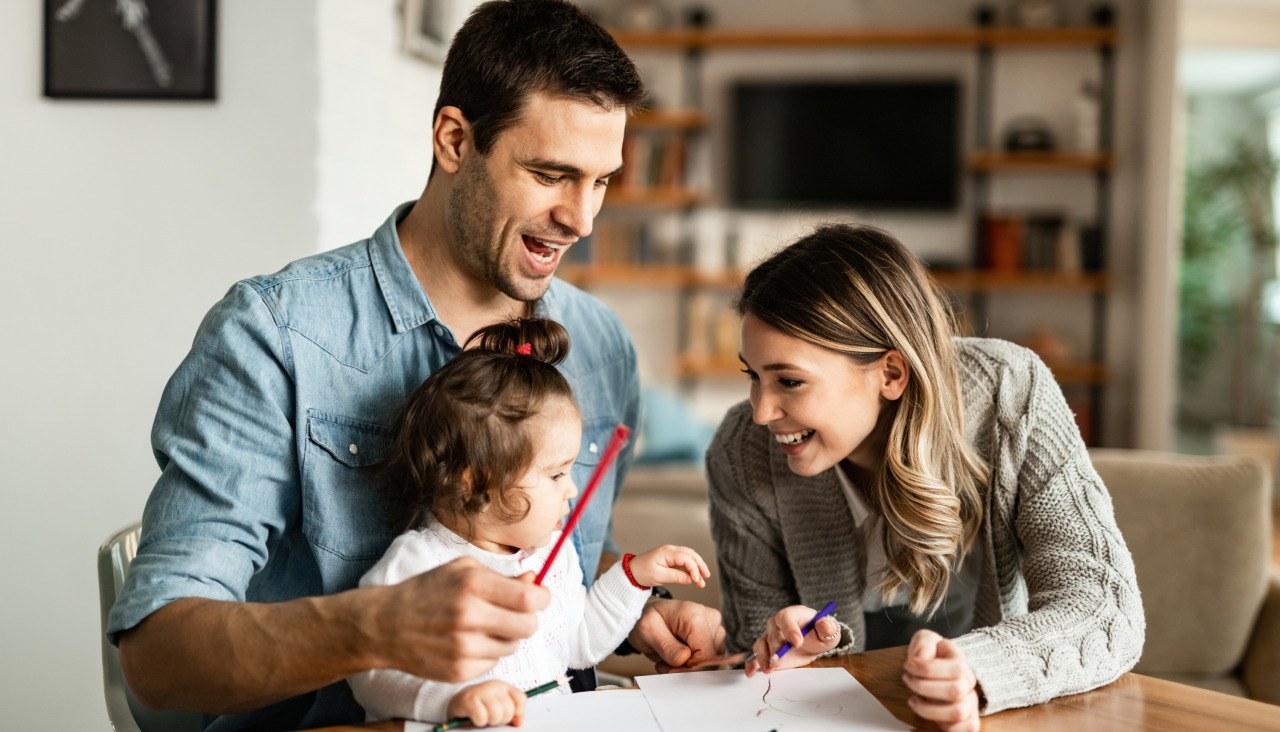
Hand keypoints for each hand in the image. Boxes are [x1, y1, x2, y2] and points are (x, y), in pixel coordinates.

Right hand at [365, 557, 549, 683]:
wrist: (385, 625)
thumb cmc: (426, 591)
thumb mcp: (462, 570)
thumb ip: (501, 577)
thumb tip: (535, 582)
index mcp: (472, 585)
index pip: (529, 599)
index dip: (541, 598)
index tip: (537, 597)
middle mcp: (469, 617)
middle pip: (528, 626)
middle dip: (526, 619)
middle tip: (512, 613)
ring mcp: (464, 648)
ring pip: (513, 646)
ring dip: (506, 636)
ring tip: (483, 626)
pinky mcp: (459, 671)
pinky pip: (494, 662)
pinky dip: (487, 652)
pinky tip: (467, 641)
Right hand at [446, 680, 526, 727]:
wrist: (458, 703)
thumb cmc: (481, 707)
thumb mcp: (499, 707)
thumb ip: (512, 713)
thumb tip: (519, 722)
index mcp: (504, 687)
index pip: (520, 699)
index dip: (517, 713)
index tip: (510, 719)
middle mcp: (494, 686)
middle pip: (508, 710)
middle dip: (502, 720)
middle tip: (492, 719)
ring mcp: (481, 691)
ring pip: (496, 714)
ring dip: (490, 721)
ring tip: (484, 719)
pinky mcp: (468, 699)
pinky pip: (481, 717)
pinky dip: (479, 722)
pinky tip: (474, 718)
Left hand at [627, 598, 724, 670]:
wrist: (649, 611)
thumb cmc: (647, 617)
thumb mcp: (647, 630)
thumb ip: (666, 646)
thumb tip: (684, 660)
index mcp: (695, 615)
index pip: (705, 654)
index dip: (689, 669)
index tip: (670, 671)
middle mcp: (710, 620)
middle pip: (708, 659)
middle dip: (685, 668)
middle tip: (664, 664)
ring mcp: (714, 628)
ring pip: (708, 661)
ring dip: (687, 666)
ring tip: (668, 657)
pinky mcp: (713, 636)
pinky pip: (706, 659)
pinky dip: (691, 663)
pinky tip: (677, 656)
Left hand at [628, 545, 709, 588]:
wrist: (632, 571)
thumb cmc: (642, 572)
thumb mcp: (659, 576)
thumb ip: (676, 577)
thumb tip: (690, 579)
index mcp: (667, 552)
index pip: (686, 558)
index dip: (694, 569)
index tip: (697, 580)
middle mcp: (670, 550)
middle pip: (691, 554)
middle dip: (700, 565)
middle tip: (706, 577)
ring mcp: (671, 554)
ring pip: (689, 557)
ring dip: (697, 567)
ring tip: (702, 579)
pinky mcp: (671, 559)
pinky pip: (684, 561)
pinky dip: (691, 568)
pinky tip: (694, 577)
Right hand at [744, 605, 841, 676]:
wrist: (812, 642)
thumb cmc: (819, 633)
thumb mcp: (828, 631)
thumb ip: (828, 627)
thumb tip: (824, 625)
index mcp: (792, 614)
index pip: (785, 617)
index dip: (789, 629)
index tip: (797, 643)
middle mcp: (777, 624)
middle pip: (772, 633)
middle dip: (775, 648)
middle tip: (778, 661)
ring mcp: (769, 637)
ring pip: (761, 645)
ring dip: (763, 657)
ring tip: (768, 669)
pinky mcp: (766, 651)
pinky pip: (756, 655)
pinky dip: (752, 664)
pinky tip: (751, 673)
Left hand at [902, 629, 980, 731]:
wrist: (939, 668)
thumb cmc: (931, 655)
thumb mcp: (925, 640)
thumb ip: (924, 643)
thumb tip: (923, 657)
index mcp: (960, 661)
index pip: (955, 668)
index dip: (927, 668)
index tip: (908, 665)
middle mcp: (968, 683)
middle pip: (956, 691)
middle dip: (924, 686)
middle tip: (908, 679)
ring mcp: (970, 702)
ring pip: (958, 712)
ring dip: (929, 709)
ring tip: (913, 700)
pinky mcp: (967, 719)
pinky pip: (965, 729)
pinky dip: (944, 726)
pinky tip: (927, 713)